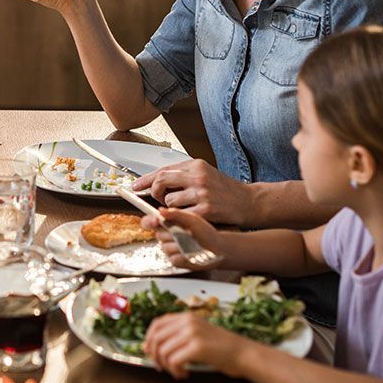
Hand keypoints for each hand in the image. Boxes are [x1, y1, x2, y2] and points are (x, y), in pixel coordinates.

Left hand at [132, 159, 254, 224]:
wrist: (247, 202)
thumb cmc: (224, 190)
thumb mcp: (204, 175)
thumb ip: (183, 176)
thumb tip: (156, 182)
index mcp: (196, 165)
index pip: (163, 170)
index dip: (146, 179)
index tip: (135, 186)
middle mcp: (198, 176)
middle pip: (161, 182)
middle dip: (154, 192)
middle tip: (158, 199)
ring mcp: (202, 193)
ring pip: (169, 201)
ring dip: (171, 207)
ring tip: (185, 207)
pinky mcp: (206, 209)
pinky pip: (180, 215)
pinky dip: (180, 217)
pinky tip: (189, 216)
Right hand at [142, 208, 224, 269]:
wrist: (217, 247)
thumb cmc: (205, 231)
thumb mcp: (191, 219)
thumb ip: (176, 214)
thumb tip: (160, 210)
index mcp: (168, 224)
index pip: (150, 221)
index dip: (150, 221)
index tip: (155, 220)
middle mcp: (166, 236)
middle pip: (158, 235)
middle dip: (171, 233)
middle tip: (185, 231)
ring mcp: (170, 249)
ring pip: (166, 247)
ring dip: (180, 244)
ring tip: (192, 242)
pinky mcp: (174, 260)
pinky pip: (173, 257)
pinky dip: (184, 254)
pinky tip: (192, 252)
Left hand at [143, 312, 248, 378]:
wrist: (243, 353)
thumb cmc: (221, 347)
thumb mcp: (198, 333)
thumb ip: (179, 334)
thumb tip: (153, 345)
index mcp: (186, 316)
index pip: (157, 324)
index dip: (148, 339)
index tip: (149, 351)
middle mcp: (187, 322)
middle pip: (157, 338)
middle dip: (155, 356)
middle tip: (162, 367)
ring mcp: (192, 333)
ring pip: (163, 351)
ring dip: (167, 366)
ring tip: (178, 372)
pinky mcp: (197, 347)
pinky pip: (174, 361)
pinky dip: (175, 371)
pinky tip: (184, 374)